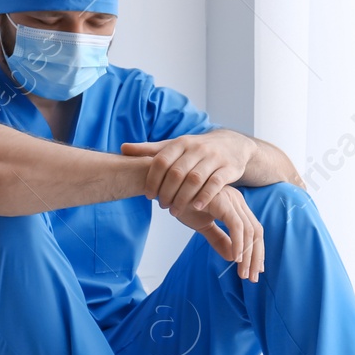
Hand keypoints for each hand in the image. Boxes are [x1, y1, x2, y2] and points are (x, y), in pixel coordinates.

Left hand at [122, 131, 255, 212]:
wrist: (232, 144)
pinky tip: (197, 207)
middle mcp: (197, 148)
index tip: (148, 196)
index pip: (161, 161)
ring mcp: (214, 158)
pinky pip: (215, 184)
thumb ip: (150, 150)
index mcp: (181, 143)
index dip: (152, 180)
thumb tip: (122, 148)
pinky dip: (205, 197)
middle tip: (162, 206)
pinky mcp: (228, 169)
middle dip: (166, 192)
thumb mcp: (175, 146)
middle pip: (177, 173)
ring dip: (182, 198)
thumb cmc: (197, 149)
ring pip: (194, 180)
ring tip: (175, 211)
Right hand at [174, 186, 264, 281]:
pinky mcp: (222, 201)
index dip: (256, 251)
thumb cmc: (181, 203)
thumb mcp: (203, 225)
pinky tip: (236, 258)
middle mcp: (237, 200)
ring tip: (243, 273)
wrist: (164, 188)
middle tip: (252, 278)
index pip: (253, 230)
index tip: (254, 271)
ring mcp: (231, 199)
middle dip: (256, 256)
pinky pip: (236, 225)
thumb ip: (219, 239)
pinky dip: (238, 243)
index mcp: (235, 205)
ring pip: (249, 230)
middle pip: (256, 231)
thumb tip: (233, 257)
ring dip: (248, 254)